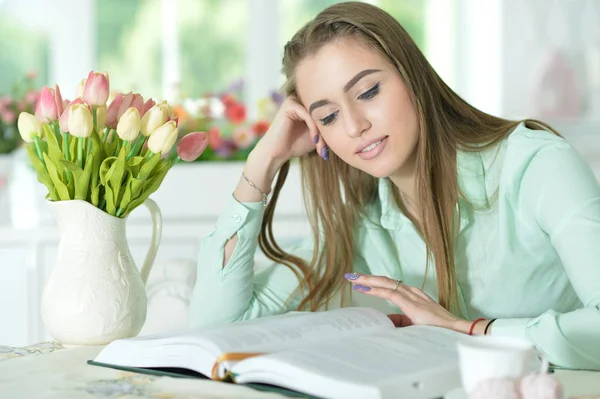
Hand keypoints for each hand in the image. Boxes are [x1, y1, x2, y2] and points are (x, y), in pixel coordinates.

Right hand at [252, 96, 323, 163]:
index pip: (326, 112)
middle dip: (326, 132)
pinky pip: (308, 114)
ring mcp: (295, 100)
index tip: (329, 148)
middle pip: (322, 112)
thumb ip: (327, 128)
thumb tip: (346, 126)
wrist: (277, 153)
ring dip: (320, 132)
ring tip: (320, 146)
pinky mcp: (289, 104)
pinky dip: (313, 128)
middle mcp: (301, 100)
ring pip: (316, 114)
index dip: (330, 130)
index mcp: (308, 106)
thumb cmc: (295, 145)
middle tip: (324, 149)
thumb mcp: (317, 136)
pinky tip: (314, 139)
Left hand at [344, 273, 463, 330]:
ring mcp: (413, 296)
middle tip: (350, 276)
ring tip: (353, 279)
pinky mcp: (413, 304)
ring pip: (386, 284)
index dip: (374, 283)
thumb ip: (400, 321)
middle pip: (385, 281)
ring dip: (368, 280)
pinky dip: (376, 290)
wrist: (458, 332)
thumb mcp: (415, 324)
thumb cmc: (439, 330)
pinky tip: (365, 288)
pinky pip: (390, 294)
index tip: (359, 282)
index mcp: (413, 296)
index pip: (389, 286)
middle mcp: (412, 292)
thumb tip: (386, 321)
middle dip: (367, 278)